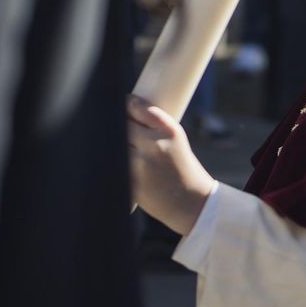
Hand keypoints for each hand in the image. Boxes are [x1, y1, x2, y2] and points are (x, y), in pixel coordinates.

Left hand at [127, 95, 215, 234]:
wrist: (193, 202)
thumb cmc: (182, 167)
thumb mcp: (174, 140)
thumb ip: (151, 128)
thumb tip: (123, 115)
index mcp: (168, 130)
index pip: (136, 107)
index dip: (125, 104)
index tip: (121, 104)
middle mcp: (154, 145)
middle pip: (121, 125)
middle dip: (116, 123)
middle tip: (113, 124)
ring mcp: (141, 165)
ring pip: (114, 146)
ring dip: (112, 146)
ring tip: (116, 147)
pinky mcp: (131, 183)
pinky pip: (113, 167)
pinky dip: (113, 164)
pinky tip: (118, 165)